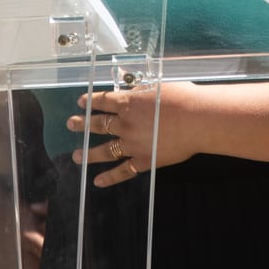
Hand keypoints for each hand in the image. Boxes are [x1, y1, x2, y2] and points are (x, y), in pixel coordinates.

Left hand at [67, 83, 200, 187]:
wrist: (197, 120)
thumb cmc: (183, 99)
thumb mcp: (158, 87)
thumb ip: (141, 91)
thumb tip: (131, 90)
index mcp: (128, 103)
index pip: (103, 101)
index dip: (90, 101)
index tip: (81, 102)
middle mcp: (125, 124)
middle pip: (98, 124)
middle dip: (82, 124)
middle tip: (71, 124)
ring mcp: (132, 145)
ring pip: (105, 150)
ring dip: (88, 154)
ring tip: (76, 156)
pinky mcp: (144, 161)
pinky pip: (123, 171)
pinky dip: (110, 177)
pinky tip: (98, 181)